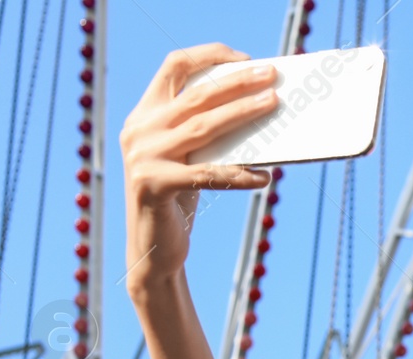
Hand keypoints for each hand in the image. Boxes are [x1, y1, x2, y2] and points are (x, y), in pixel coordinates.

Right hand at [119, 43, 276, 291]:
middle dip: (237, 82)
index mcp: (144, 114)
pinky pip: (207, 175)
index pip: (173, 67)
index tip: (245, 59)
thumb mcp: (187, 157)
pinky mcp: (153, 185)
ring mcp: (142, 156)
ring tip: (273, 106)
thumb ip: (205, 132)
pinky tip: (264, 177)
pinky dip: (239, 175)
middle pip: (195, 94)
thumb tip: (257, 108)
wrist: (153, 248)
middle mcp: (139, 129)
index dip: (208, 56)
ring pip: (203, 126)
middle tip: (271, 76)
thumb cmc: (178, 198)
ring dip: (243, 114)